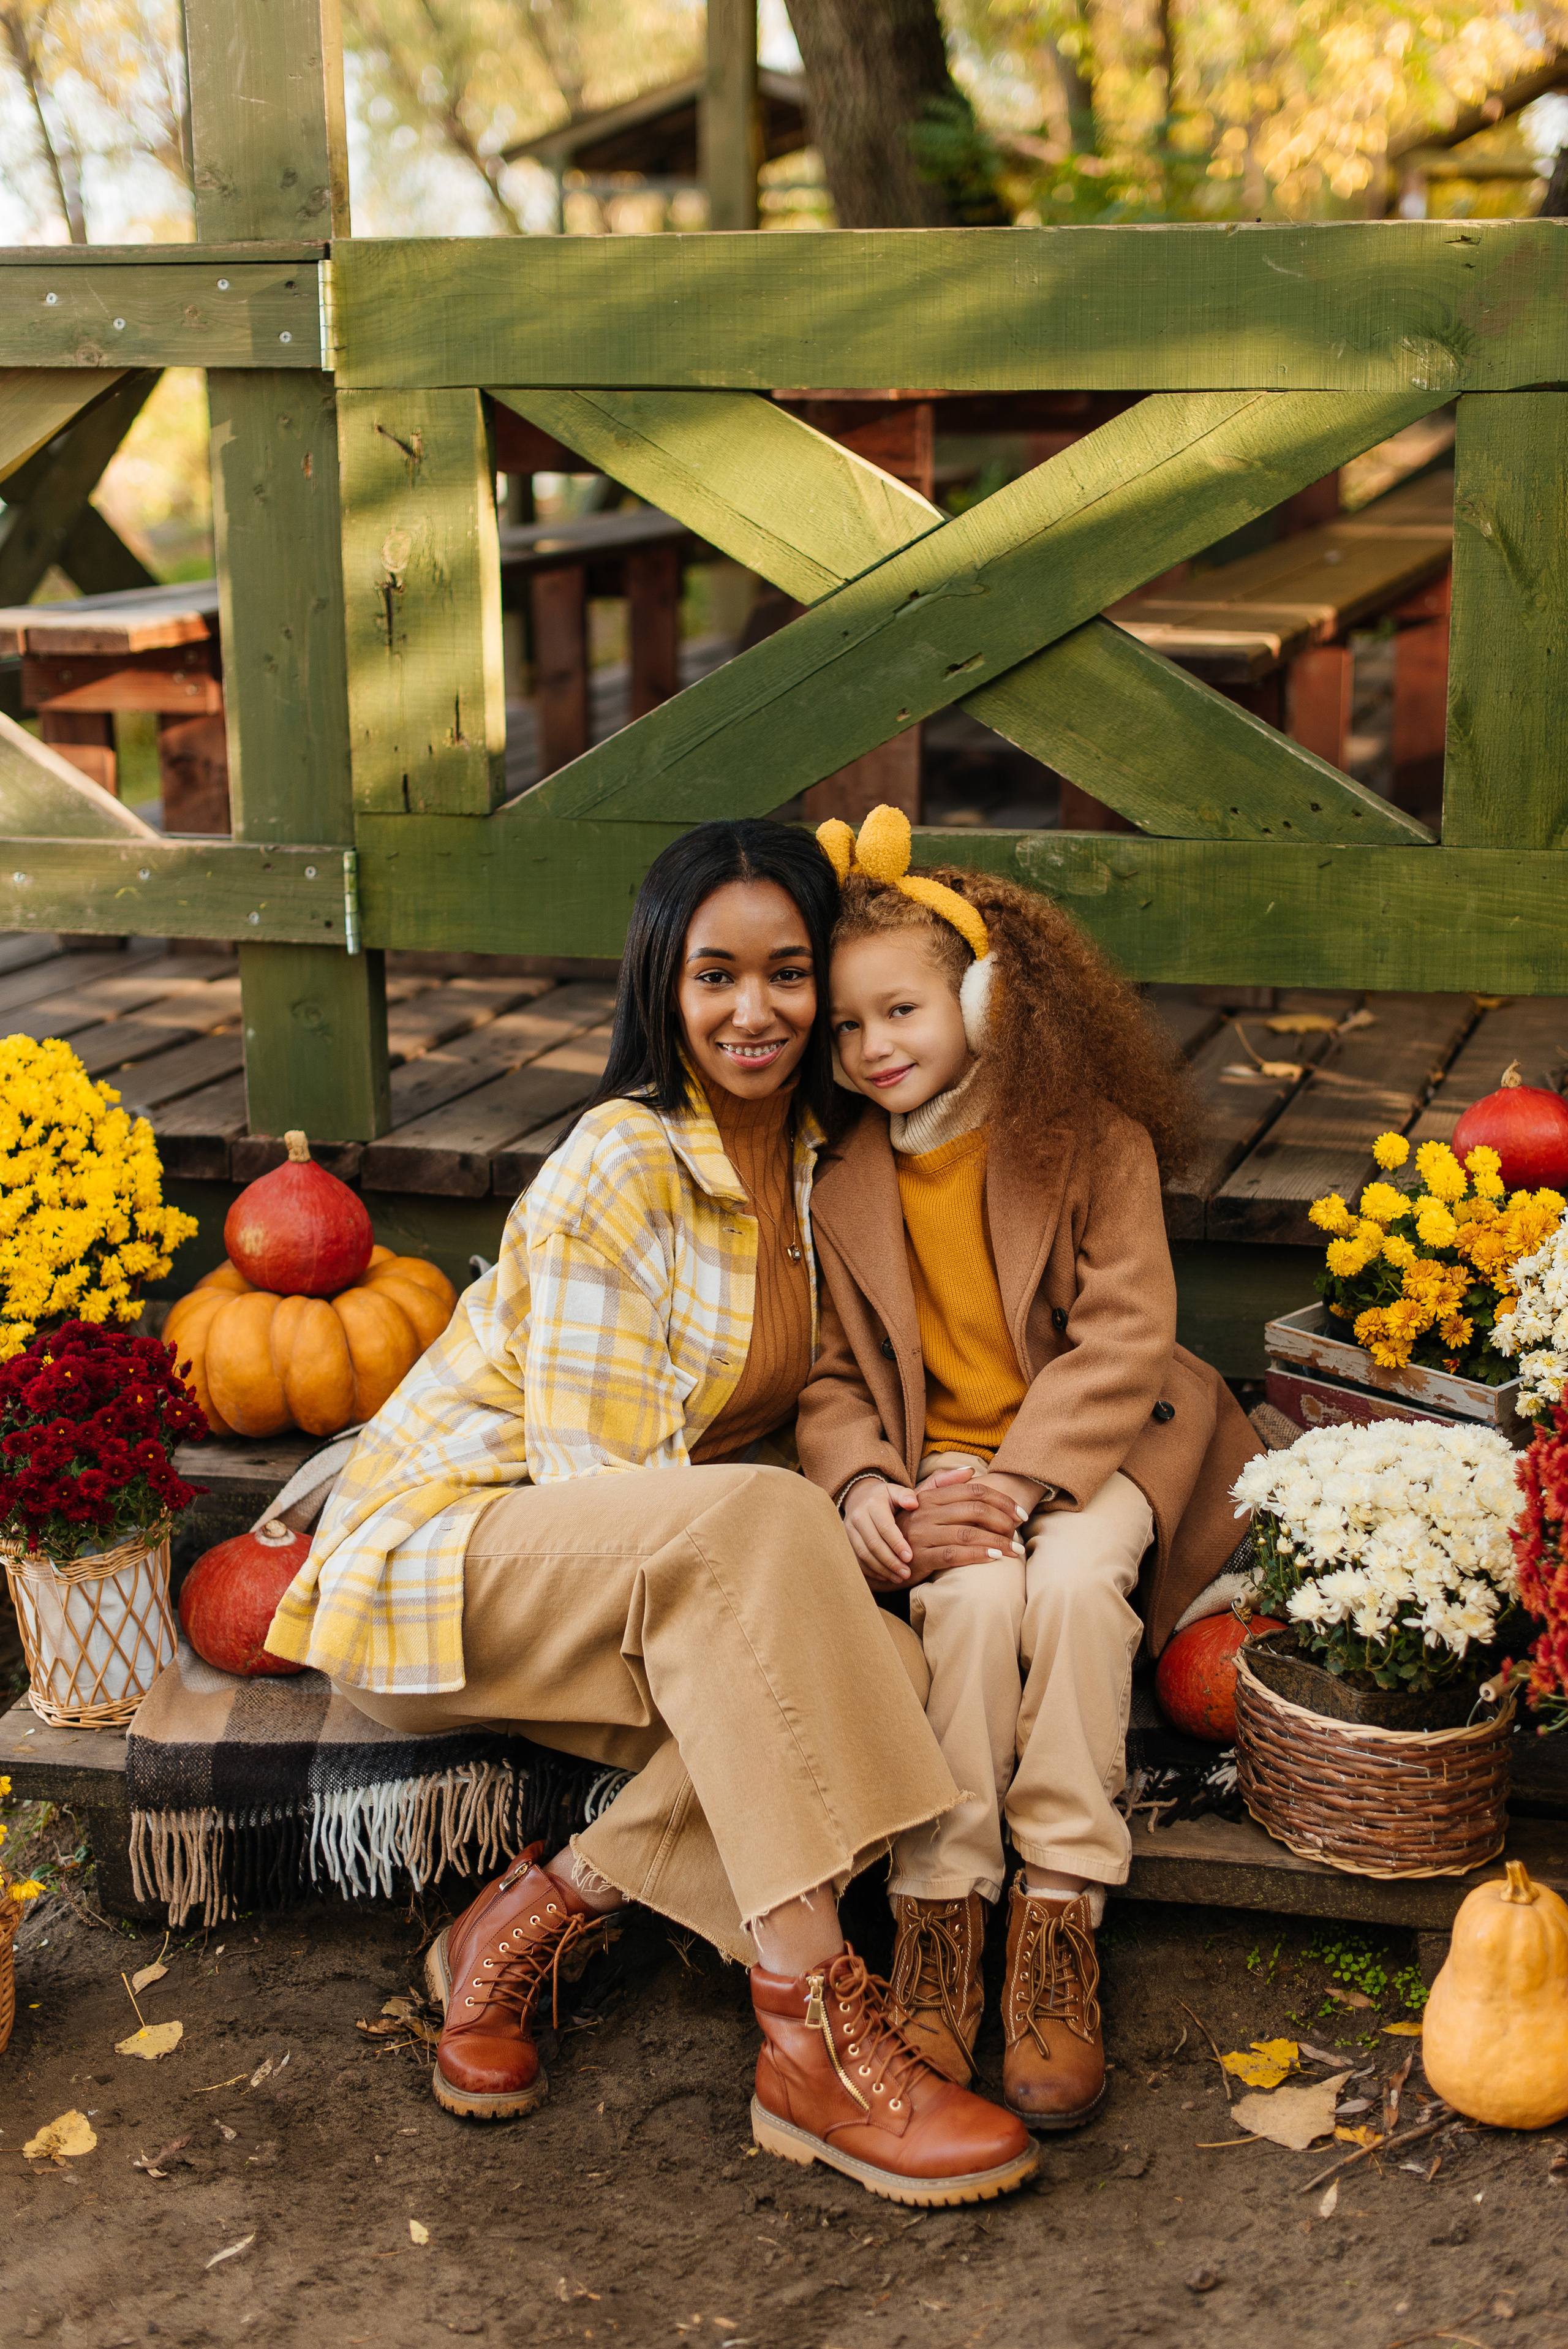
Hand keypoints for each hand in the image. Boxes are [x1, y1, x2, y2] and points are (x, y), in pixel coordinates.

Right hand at [842, 1477, 920, 1588]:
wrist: (860, 1497)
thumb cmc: (884, 1497)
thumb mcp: (895, 1491)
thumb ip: (906, 1496)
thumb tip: (913, 1504)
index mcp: (873, 1504)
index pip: (885, 1527)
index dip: (897, 1544)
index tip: (909, 1557)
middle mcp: (857, 1517)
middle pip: (873, 1544)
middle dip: (891, 1561)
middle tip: (906, 1573)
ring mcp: (849, 1530)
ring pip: (864, 1554)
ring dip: (882, 1569)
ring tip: (898, 1578)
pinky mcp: (845, 1541)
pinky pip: (857, 1560)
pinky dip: (871, 1571)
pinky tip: (885, 1577)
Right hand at [902, 1466, 1029, 1585]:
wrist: (884, 1558)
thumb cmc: (909, 1530)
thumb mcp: (920, 1503)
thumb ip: (942, 1484)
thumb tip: (969, 1470)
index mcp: (930, 1496)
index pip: (973, 1491)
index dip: (1001, 1500)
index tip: (1020, 1513)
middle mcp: (926, 1512)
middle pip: (975, 1510)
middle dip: (1003, 1521)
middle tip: (1019, 1532)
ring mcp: (922, 1534)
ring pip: (968, 1533)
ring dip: (997, 1542)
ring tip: (1014, 1550)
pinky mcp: (920, 1557)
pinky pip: (954, 1554)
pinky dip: (977, 1555)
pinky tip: (994, 1559)